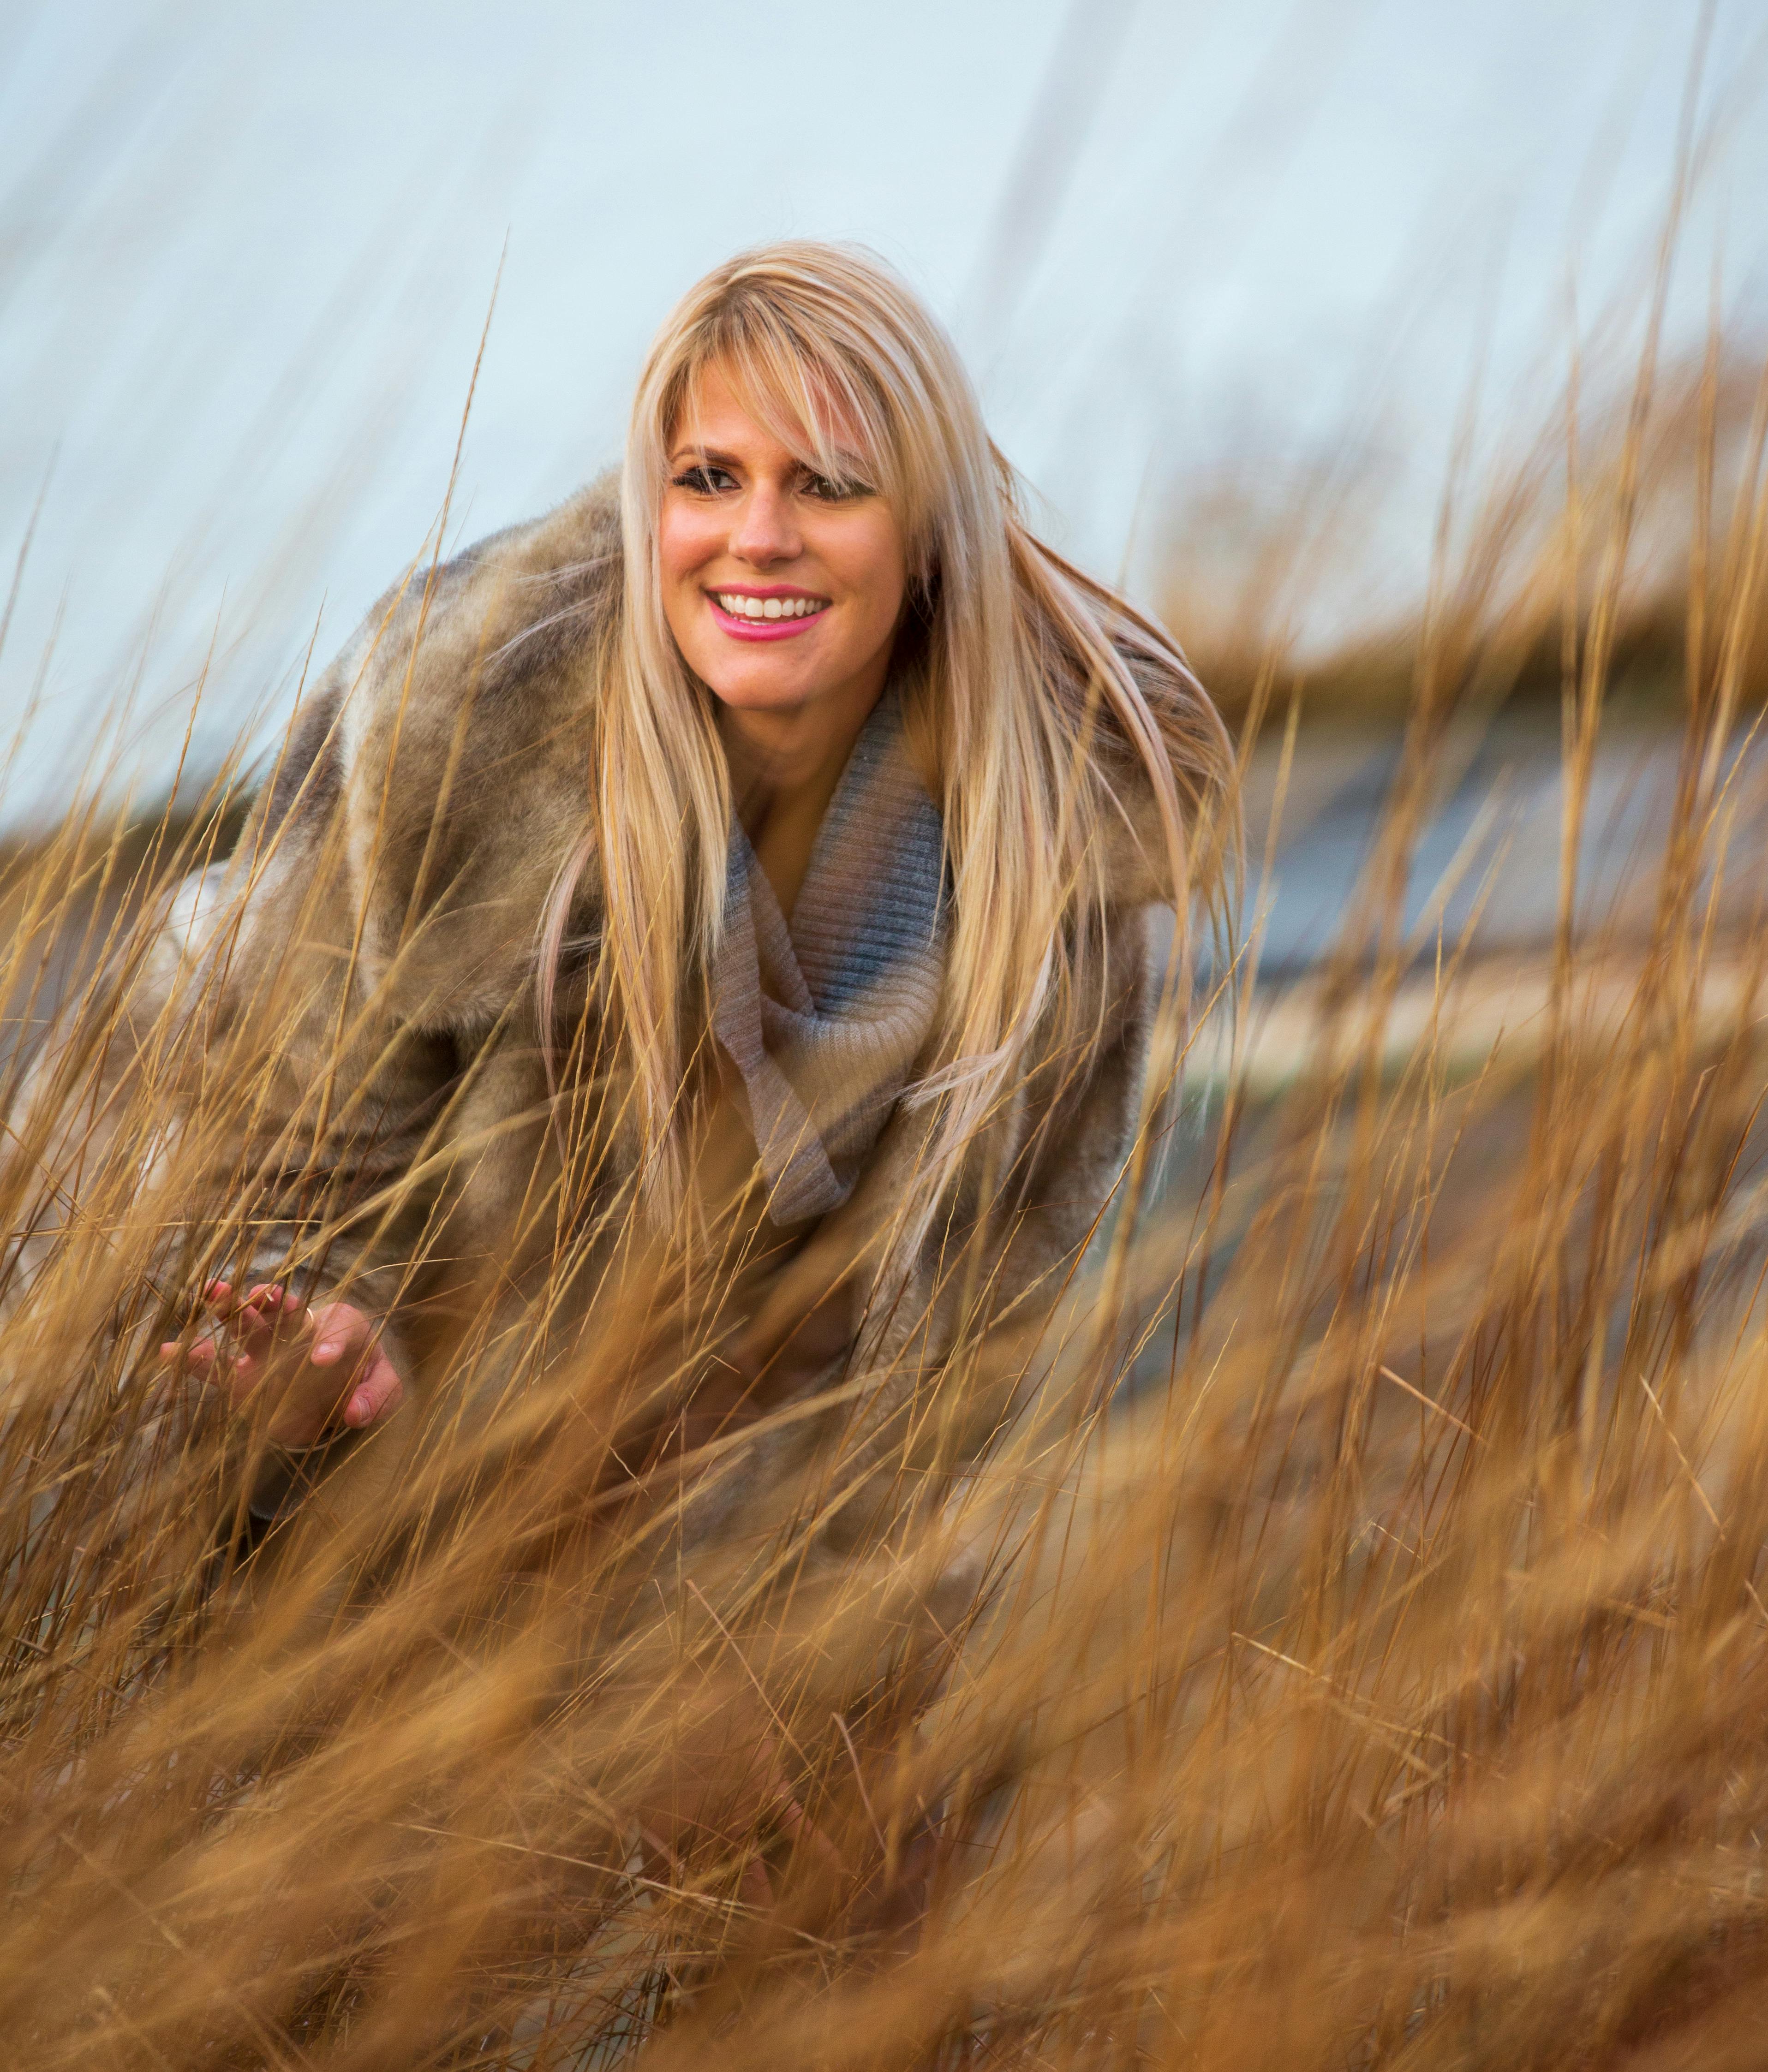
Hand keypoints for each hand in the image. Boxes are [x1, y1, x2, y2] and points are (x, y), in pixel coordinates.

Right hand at [159, 1283, 402, 1448]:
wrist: (339, 1401)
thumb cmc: (366, 1384)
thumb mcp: (385, 1391)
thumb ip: (377, 1396)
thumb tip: (354, 1413)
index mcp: (341, 1328)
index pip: (339, 1326)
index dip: (331, 1339)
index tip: (323, 1358)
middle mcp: (301, 1334)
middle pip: (284, 1313)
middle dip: (270, 1302)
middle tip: (258, 1293)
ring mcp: (268, 1355)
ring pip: (246, 1328)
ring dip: (230, 1309)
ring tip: (211, 1290)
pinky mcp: (244, 1382)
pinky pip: (217, 1371)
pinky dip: (195, 1362)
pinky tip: (171, 1351)